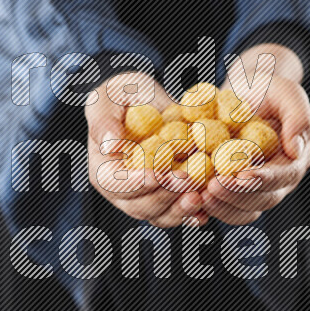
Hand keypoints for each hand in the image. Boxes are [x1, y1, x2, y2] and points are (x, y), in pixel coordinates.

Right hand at [85, 73, 208, 227]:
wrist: (149, 100)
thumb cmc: (123, 95)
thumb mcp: (108, 97)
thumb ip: (104, 120)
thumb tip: (111, 144)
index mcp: (103, 168)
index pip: (114, 183)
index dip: (135, 182)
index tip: (157, 174)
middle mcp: (122, 191)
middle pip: (138, 205)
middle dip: (164, 195)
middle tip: (187, 180)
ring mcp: (146, 197)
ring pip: (160, 215)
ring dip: (180, 209)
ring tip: (199, 195)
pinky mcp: (169, 197)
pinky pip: (179, 212)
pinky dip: (193, 214)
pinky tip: (206, 210)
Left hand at [201, 44, 309, 224]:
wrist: (243, 93)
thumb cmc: (266, 89)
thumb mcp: (286, 92)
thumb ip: (298, 117)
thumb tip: (296, 149)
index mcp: (293, 161)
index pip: (282, 177)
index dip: (262, 180)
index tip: (241, 176)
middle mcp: (276, 182)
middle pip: (262, 200)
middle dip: (237, 196)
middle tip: (212, 187)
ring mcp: (253, 190)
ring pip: (243, 211)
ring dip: (221, 207)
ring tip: (199, 195)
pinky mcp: (231, 192)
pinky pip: (222, 208)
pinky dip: (206, 210)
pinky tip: (189, 202)